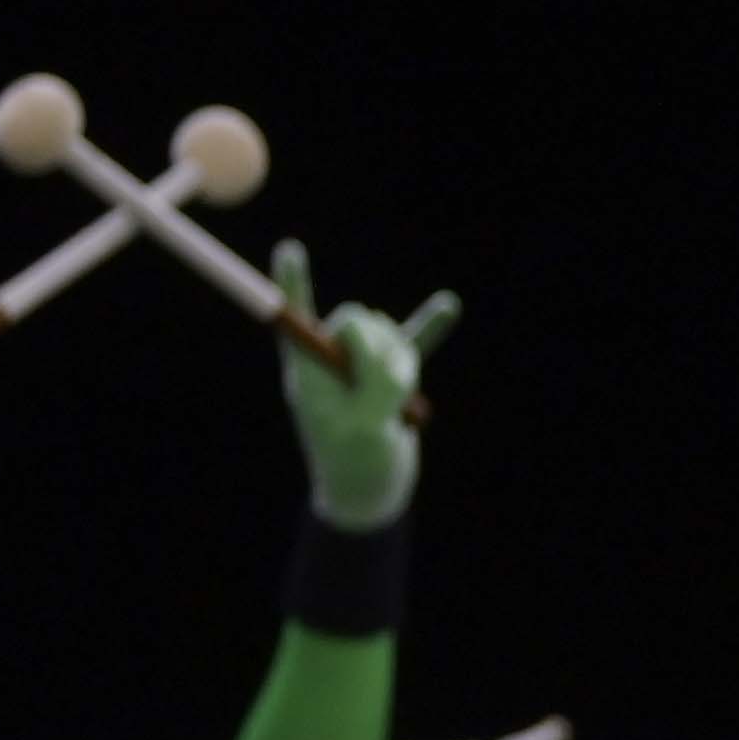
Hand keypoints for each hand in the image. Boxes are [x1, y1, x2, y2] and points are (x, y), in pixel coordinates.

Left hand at [269, 241, 456, 528]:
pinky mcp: (392, 380)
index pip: (294, 318)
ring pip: (389, 338)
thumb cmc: (355, 462)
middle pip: (356, 322)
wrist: (373, 491)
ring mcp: (363, 369)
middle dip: (375, 346)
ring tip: (396, 404)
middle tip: (376, 386)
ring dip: (401, 365)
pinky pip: (413, 345)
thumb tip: (383, 333)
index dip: (293, 283)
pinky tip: (448, 308)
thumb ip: (373, 374)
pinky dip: (429, 327)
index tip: (290, 248)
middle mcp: (330, 362)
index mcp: (306, 371)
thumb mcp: (363, 421)